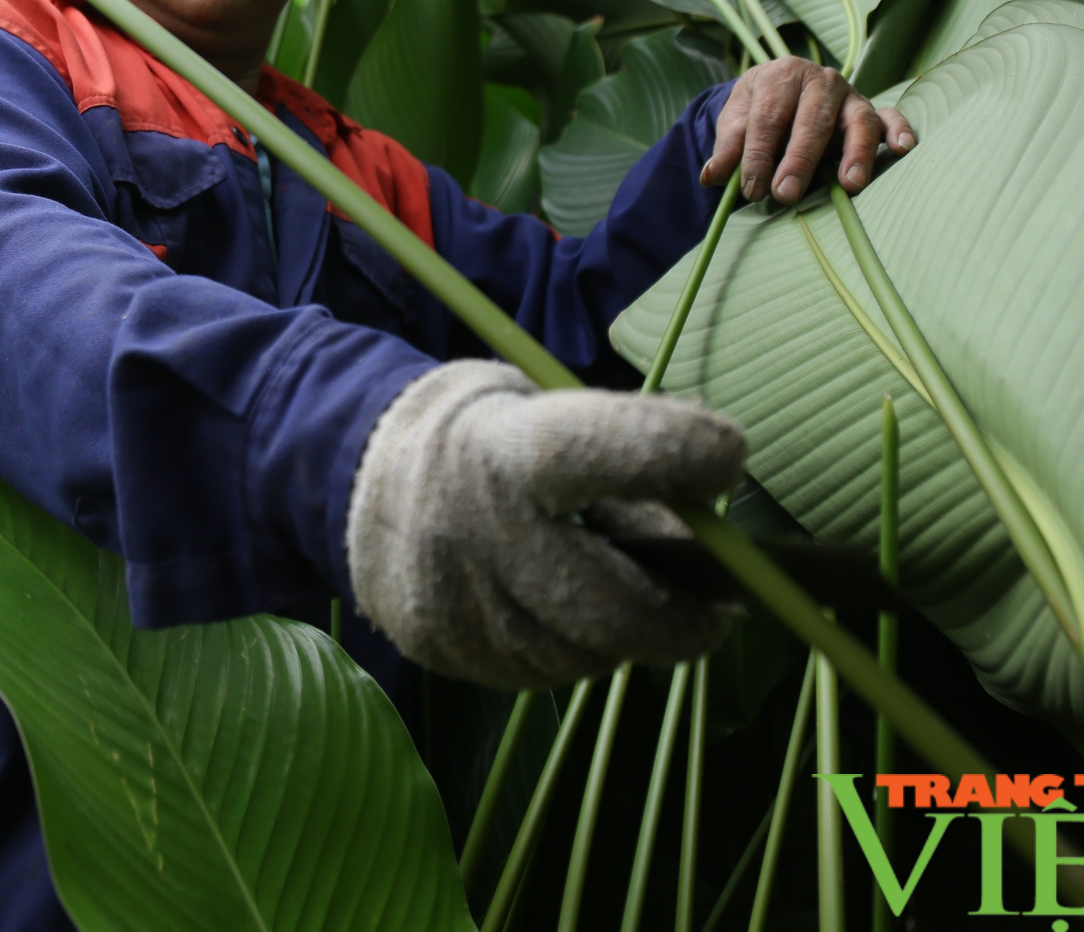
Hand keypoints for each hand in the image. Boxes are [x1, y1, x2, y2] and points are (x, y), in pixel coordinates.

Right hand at [347, 361, 745, 688]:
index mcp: (501, 448)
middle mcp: (469, 527)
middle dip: (683, 618)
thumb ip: (620, 463)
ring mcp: (451, 601)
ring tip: (617, 593)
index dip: (671, 451)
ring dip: (624, 636)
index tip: (728, 455)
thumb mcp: (542, 411)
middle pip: (613, 605)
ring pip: (584, 654)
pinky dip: (571, 649)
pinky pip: (539, 673)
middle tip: (719, 610)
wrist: (355, 476)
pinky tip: (557, 611)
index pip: (595, 448)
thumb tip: (706, 539)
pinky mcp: (439, 649)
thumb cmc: (483, 438)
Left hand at [700, 56, 914, 203]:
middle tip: (786, 194)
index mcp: (781, 75)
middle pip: (813, 120)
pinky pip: (890, 117)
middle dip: (800, 159)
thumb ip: (728, 147)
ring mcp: (850, 94)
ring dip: (857, 152)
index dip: (759, 154)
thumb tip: (712, 176)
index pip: (769, 117)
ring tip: (849, 184)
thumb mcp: (736, 120)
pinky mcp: (871, 109)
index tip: (752, 189)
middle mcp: (820, 80)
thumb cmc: (758, 108)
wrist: (779, 86)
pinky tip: (903, 149)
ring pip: (859, 120)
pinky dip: (900, 130)